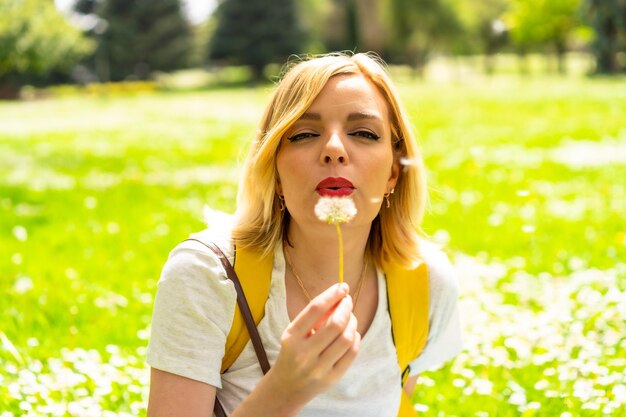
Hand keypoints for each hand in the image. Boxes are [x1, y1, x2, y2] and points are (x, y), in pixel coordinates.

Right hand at [270, 282, 360, 403]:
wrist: (286, 388)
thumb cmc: (293, 353)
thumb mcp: (294, 333)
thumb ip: (313, 316)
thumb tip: (339, 296)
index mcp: (291, 337)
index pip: (315, 309)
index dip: (331, 294)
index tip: (342, 286)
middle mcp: (304, 353)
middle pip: (335, 323)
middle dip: (346, 307)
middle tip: (348, 300)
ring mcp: (318, 368)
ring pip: (346, 338)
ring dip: (352, 322)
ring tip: (350, 317)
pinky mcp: (331, 379)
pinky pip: (351, 353)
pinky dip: (355, 338)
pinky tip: (352, 333)